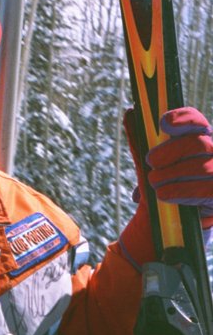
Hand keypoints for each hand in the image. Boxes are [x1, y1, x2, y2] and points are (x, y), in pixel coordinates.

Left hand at [146, 107, 212, 228]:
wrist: (170, 222)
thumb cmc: (163, 184)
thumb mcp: (148, 164)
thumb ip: (140, 140)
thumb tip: (130, 112)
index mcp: (198, 139)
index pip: (195, 121)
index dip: (183, 118)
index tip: (163, 124)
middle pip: (198, 143)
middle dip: (171, 151)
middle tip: (150, 162)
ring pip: (203, 167)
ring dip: (173, 175)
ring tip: (155, 183)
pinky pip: (207, 190)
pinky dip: (182, 192)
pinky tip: (165, 195)